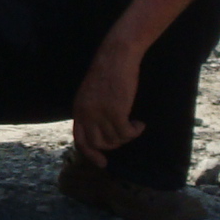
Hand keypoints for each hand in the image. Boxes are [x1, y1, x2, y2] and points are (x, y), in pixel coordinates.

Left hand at [72, 43, 144, 167]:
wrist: (116, 56)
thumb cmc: (107, 72)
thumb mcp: (92, 94)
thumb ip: (92, 111)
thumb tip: (102, 132)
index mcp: (78, 109)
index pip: (80, 140)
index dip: (91, 154)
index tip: (103, 163)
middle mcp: (86, 114)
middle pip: (98, 144)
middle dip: (113, 145)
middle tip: (125, 136)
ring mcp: (100, 113)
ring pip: (115, 139)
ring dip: (127, 136)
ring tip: (134, 125)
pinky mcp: (116, 111)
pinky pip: (127, 133)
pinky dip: (135, 131)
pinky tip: (140, 123)